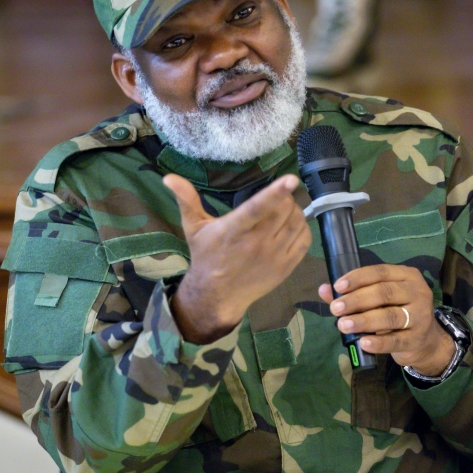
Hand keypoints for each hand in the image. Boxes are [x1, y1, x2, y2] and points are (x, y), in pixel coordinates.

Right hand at [165, 173, 311, 343]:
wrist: (217, 296)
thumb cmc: (206, 256)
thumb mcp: (194, 227)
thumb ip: (186, 200)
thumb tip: (168, 177)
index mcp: (234, 231)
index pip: (258, 208)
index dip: (275, 193)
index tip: (291, 179)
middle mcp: (256, 244)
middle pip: (284, 211)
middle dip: (284, 197)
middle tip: (277, 197)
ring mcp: (274, 257)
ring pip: (297, 223)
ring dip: (294, 210)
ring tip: (283, 209)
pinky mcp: (286, 267)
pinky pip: (305, 240)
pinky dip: (302, 227)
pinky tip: (291, 225)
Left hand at [318, 265, 454, 376]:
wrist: (425, 341)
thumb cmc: (397, 312)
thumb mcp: (379, 299)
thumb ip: (352, 293)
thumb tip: (324, 289)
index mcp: (407, 276)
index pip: (380, 272)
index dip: (358, 278)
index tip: (338, 286)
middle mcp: (417, 292)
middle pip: (384, 293)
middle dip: (356, 300)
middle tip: (335, 308)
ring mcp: (420, 316)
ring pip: (390, 316)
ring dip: (364, 320)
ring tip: (343, 325)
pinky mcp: (417, 339)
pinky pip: (396, 340)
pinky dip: (378, 342)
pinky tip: (363, 342)